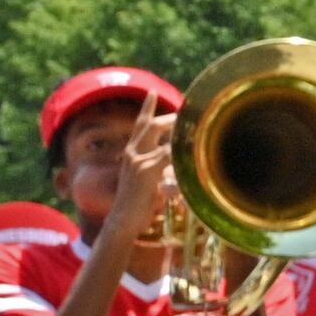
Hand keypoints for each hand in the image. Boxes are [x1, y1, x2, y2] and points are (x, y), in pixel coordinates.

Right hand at [104, 98, 177, 254]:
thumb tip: (176, 161)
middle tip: (184, 112)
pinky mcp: (146, 173)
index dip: (146, 108)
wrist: (123, 222)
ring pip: (159, 136)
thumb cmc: (139, 205)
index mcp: (131, 154)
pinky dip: (181, 152)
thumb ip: (159, 169)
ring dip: (177, 131)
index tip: (152, 93)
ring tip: (193, 127)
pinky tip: (192, 151)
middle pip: (149, 125)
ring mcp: (137, 162)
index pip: (138, 125)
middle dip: (167, 116)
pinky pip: (167, 155)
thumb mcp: (148, 181)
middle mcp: (132, 154)